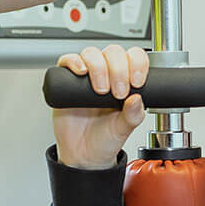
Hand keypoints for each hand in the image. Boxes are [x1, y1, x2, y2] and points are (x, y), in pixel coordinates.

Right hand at [53, 44, 148, 168]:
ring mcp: (87, 75)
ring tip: (100, 90)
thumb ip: (133, 115)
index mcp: (126, 80)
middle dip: (118, 69)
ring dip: (99, 67)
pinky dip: (74, 61)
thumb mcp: (124, 129)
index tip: (137, 82)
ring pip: (92, 53)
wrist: (83, 153)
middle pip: (113, 52)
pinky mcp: (67, 80)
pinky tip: (81, 72)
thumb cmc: (105, 138)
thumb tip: (137, 99)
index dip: (137, 64)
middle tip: (118, 92)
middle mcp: (107, 74)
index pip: (134, 57)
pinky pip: (68, 60)